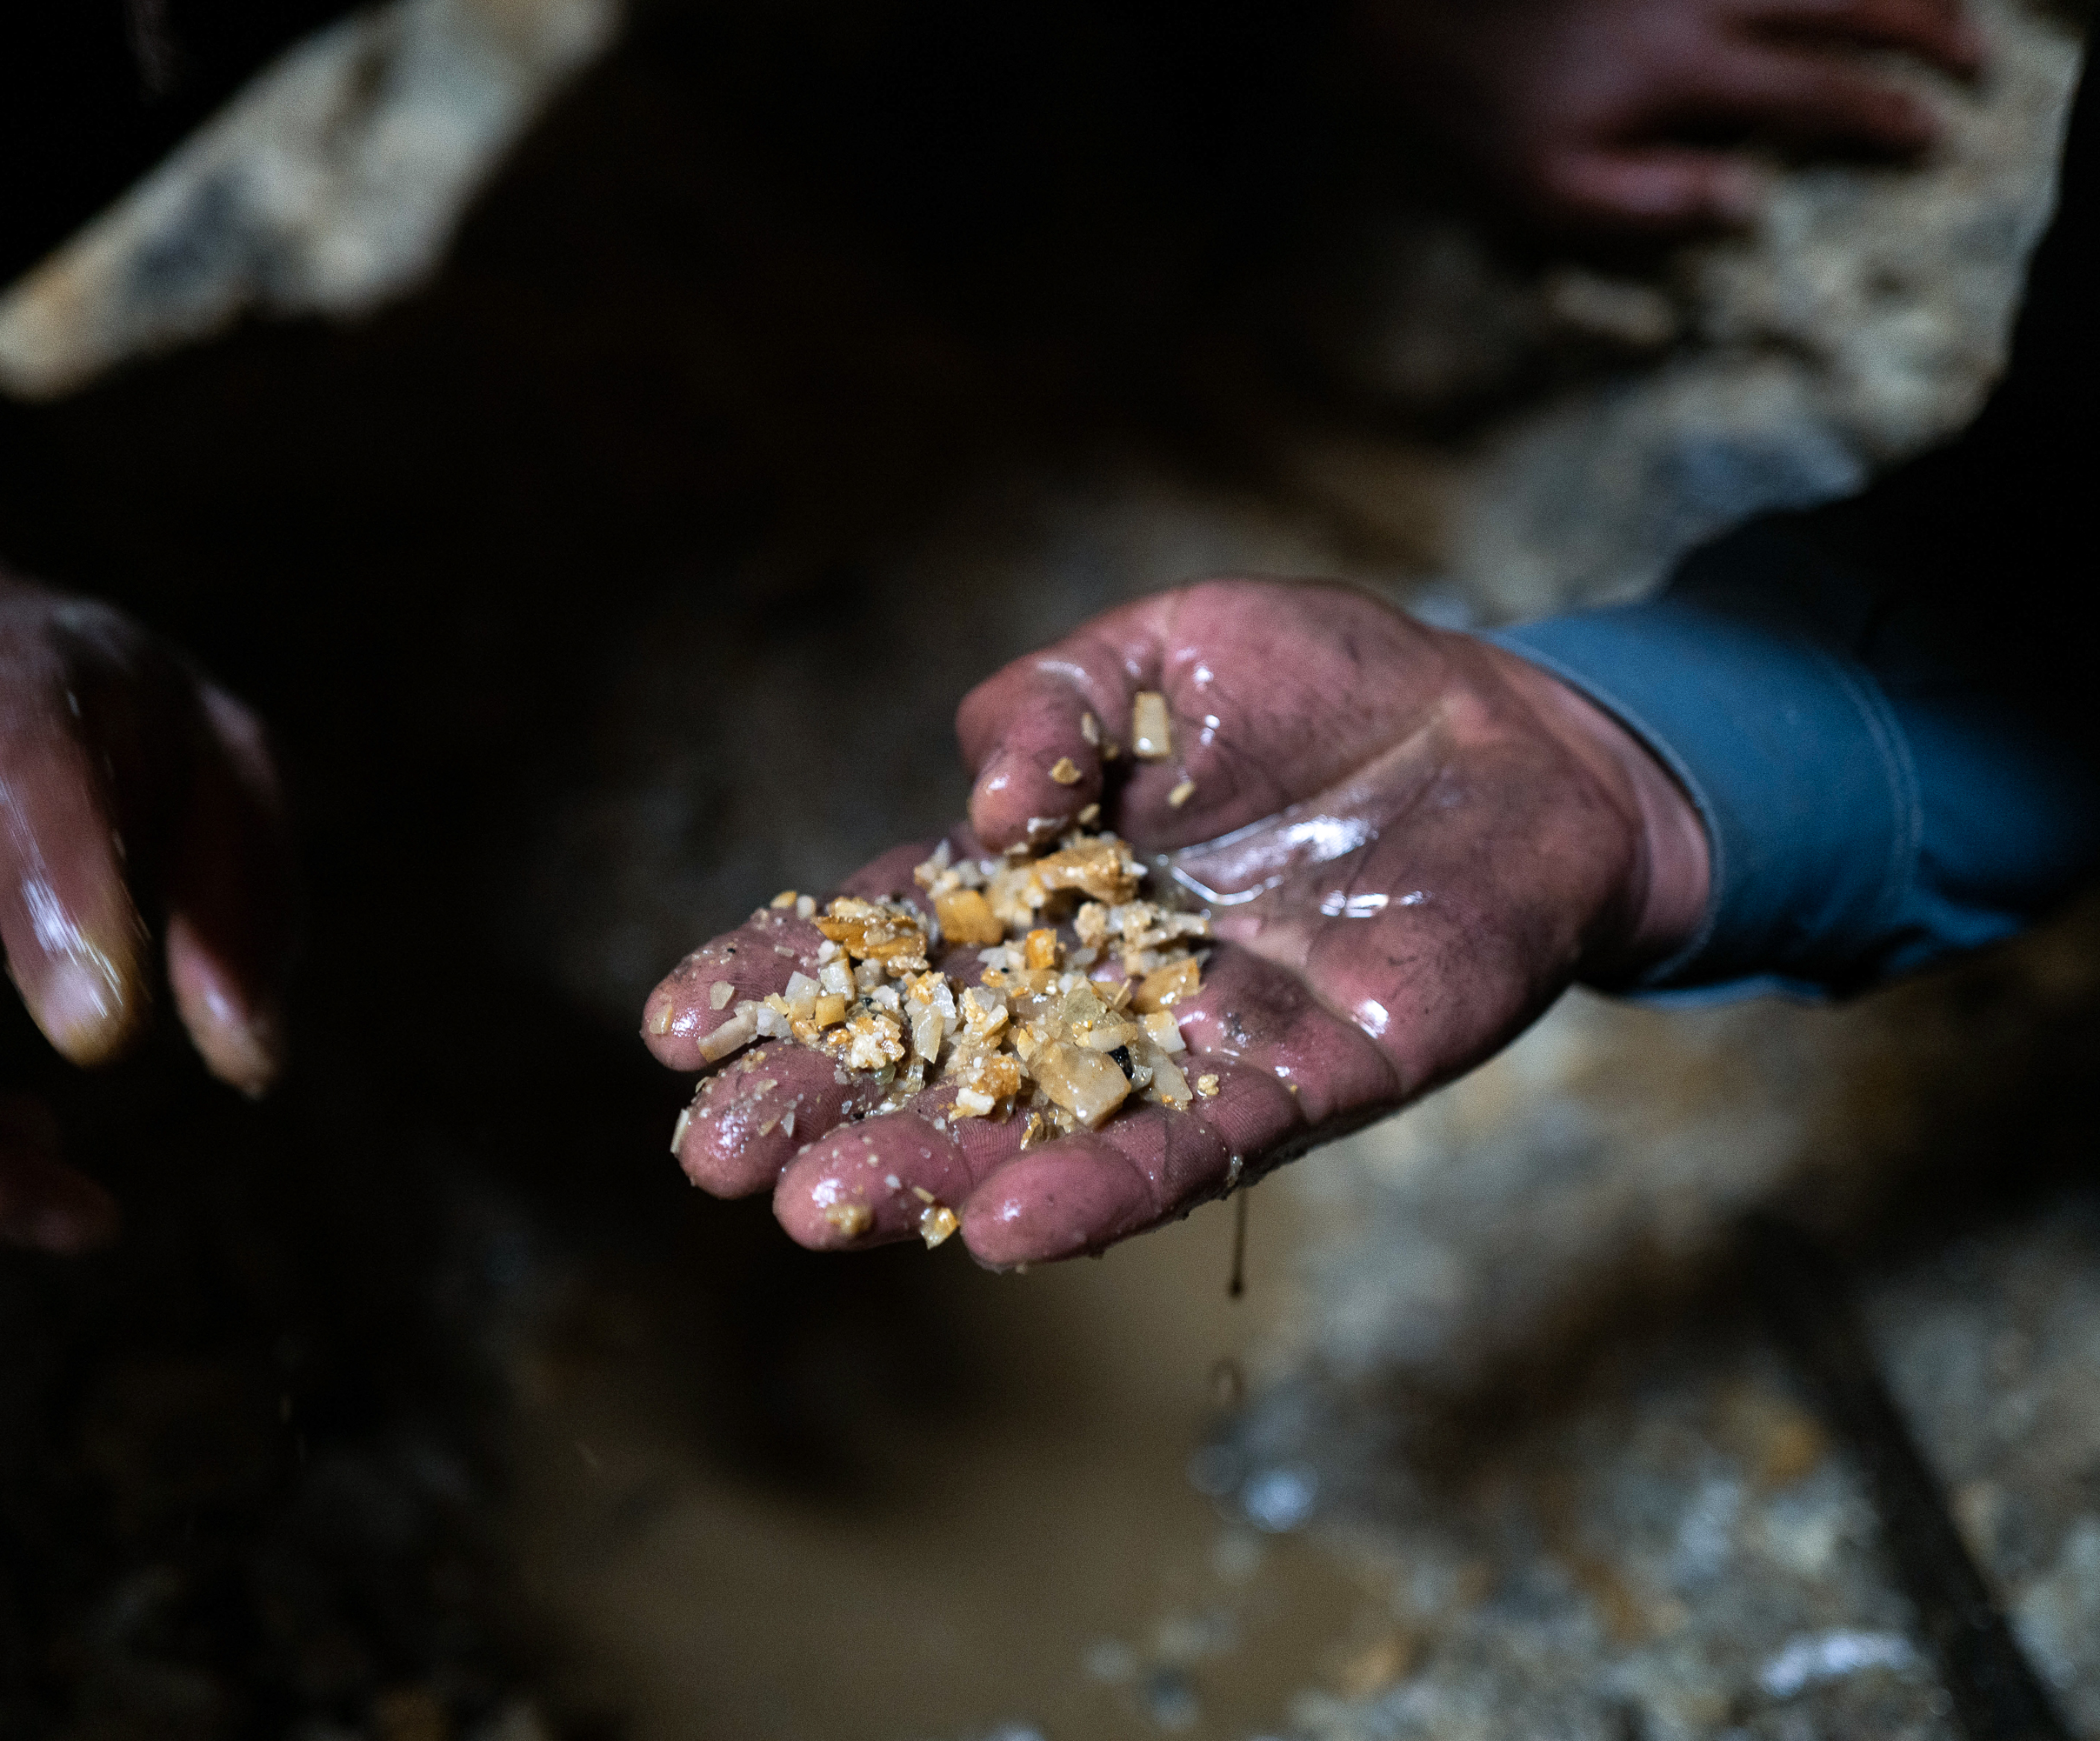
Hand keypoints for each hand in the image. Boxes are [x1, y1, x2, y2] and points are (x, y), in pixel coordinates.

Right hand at [642, 580, 1706, 1267]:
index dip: (777, 978)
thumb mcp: (1159, 647)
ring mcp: (1198, 1036)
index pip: (882, 934)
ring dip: (934, 1170)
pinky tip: (1010, 1231)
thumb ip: (1049, 707)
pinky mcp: (1312, 1079)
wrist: (1516, 731)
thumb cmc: (1325, 680)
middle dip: (824, 1100)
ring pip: (1043, 1121)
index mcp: (1041, 876)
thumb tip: (978, 818)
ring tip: (821, 1210)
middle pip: (937, 1049)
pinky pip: (1199, 1145)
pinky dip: (1105, 1187)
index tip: (671, 1031)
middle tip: (712, 1158)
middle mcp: (1100, 976)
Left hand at [1353, 0, 1982, 232]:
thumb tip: (1748, 203)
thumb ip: (1649, 206)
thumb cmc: (1471, 112)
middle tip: (1975, 57)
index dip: (1884, 115)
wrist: (1411, 15)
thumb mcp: (1543, 192)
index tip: (1933, 135)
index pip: (1815, 93)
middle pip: (1844, 1)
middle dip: (1923, 27)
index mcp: (1683, 70)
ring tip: (1937, 7)